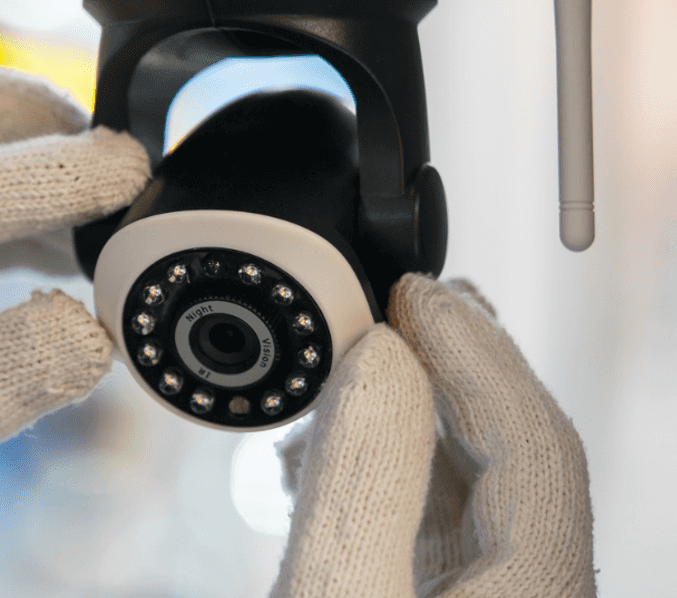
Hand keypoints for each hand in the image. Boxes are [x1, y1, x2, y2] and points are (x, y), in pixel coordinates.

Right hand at [270, 274, 595, 597]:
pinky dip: (381, 464)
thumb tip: (374, 356)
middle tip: (401, 302)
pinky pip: (427, 520)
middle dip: (449, 369)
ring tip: (354, 359)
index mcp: (531, 593)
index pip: (534, 445)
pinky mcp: (436, 597)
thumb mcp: (336, 592)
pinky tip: (327, 444)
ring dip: (407, 412)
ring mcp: (480, 593)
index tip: (418, 295)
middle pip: (511, 457)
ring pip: (468, 485)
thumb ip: (361, 480)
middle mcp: (522, 592)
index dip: (475, 354)